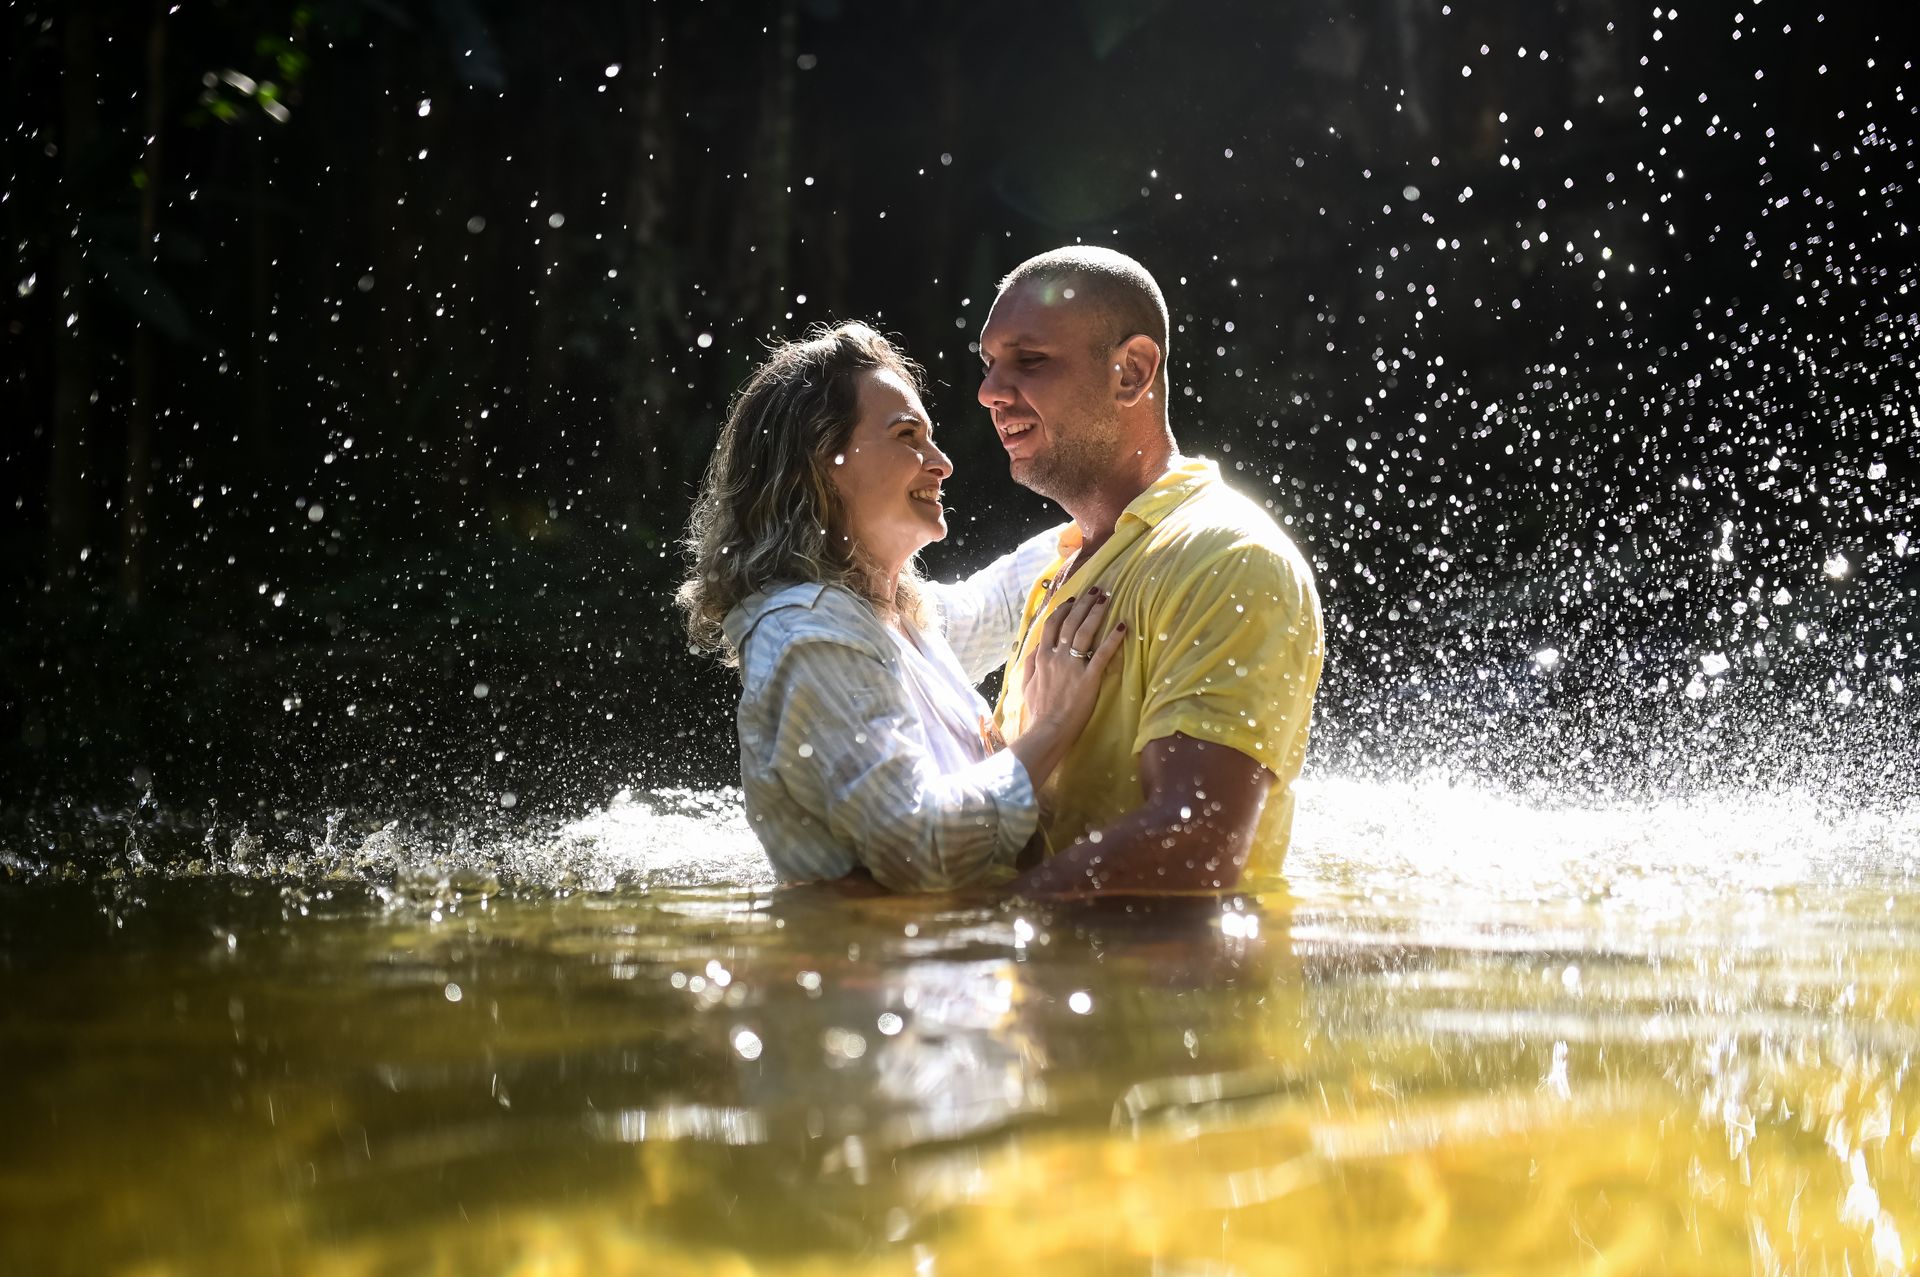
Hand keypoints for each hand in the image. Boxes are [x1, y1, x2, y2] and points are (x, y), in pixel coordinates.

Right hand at [1017, 588, 1125, 744]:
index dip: (1063, 610)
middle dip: (1083, 604)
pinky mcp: (1088, 678)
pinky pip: (1102, 654)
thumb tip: (1035, 648)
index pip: (1052, 626)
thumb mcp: (1027, 685)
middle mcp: (1056, 657)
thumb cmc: (1038, 711)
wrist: (1048, 729)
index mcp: (1042, 657)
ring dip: (1096, 613)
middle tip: (1095, 591)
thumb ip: (1031, 664)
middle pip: (1070, 623)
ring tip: (1106, 599)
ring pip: (1084, 632)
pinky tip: (1122, 626)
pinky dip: (1113, 639)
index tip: (1072, 600)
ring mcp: (1072, 666)